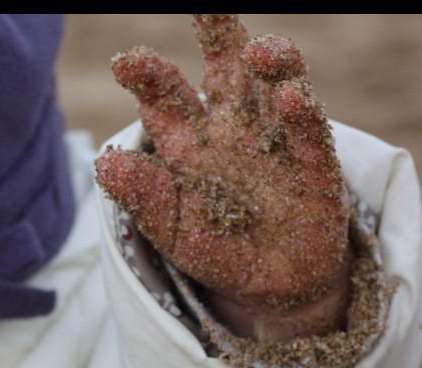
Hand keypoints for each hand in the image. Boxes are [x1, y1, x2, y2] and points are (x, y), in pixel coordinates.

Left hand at [95, 14, 351, 341]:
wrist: (273, 286)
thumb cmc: (218, 250)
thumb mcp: (171, 231)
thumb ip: (144, 197)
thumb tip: (105, 165)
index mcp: (188, 142)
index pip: (164, 98)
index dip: (147, 76)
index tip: (127, 64)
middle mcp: (233, 127)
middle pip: (224, 69)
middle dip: (216, 34)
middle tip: (206, 6)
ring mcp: (276, 140)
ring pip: (275, 84)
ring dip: (271, 62)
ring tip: (258, 50)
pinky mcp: (316, 163)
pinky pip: (309, 130)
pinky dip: (302, 111)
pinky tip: (290, 95)